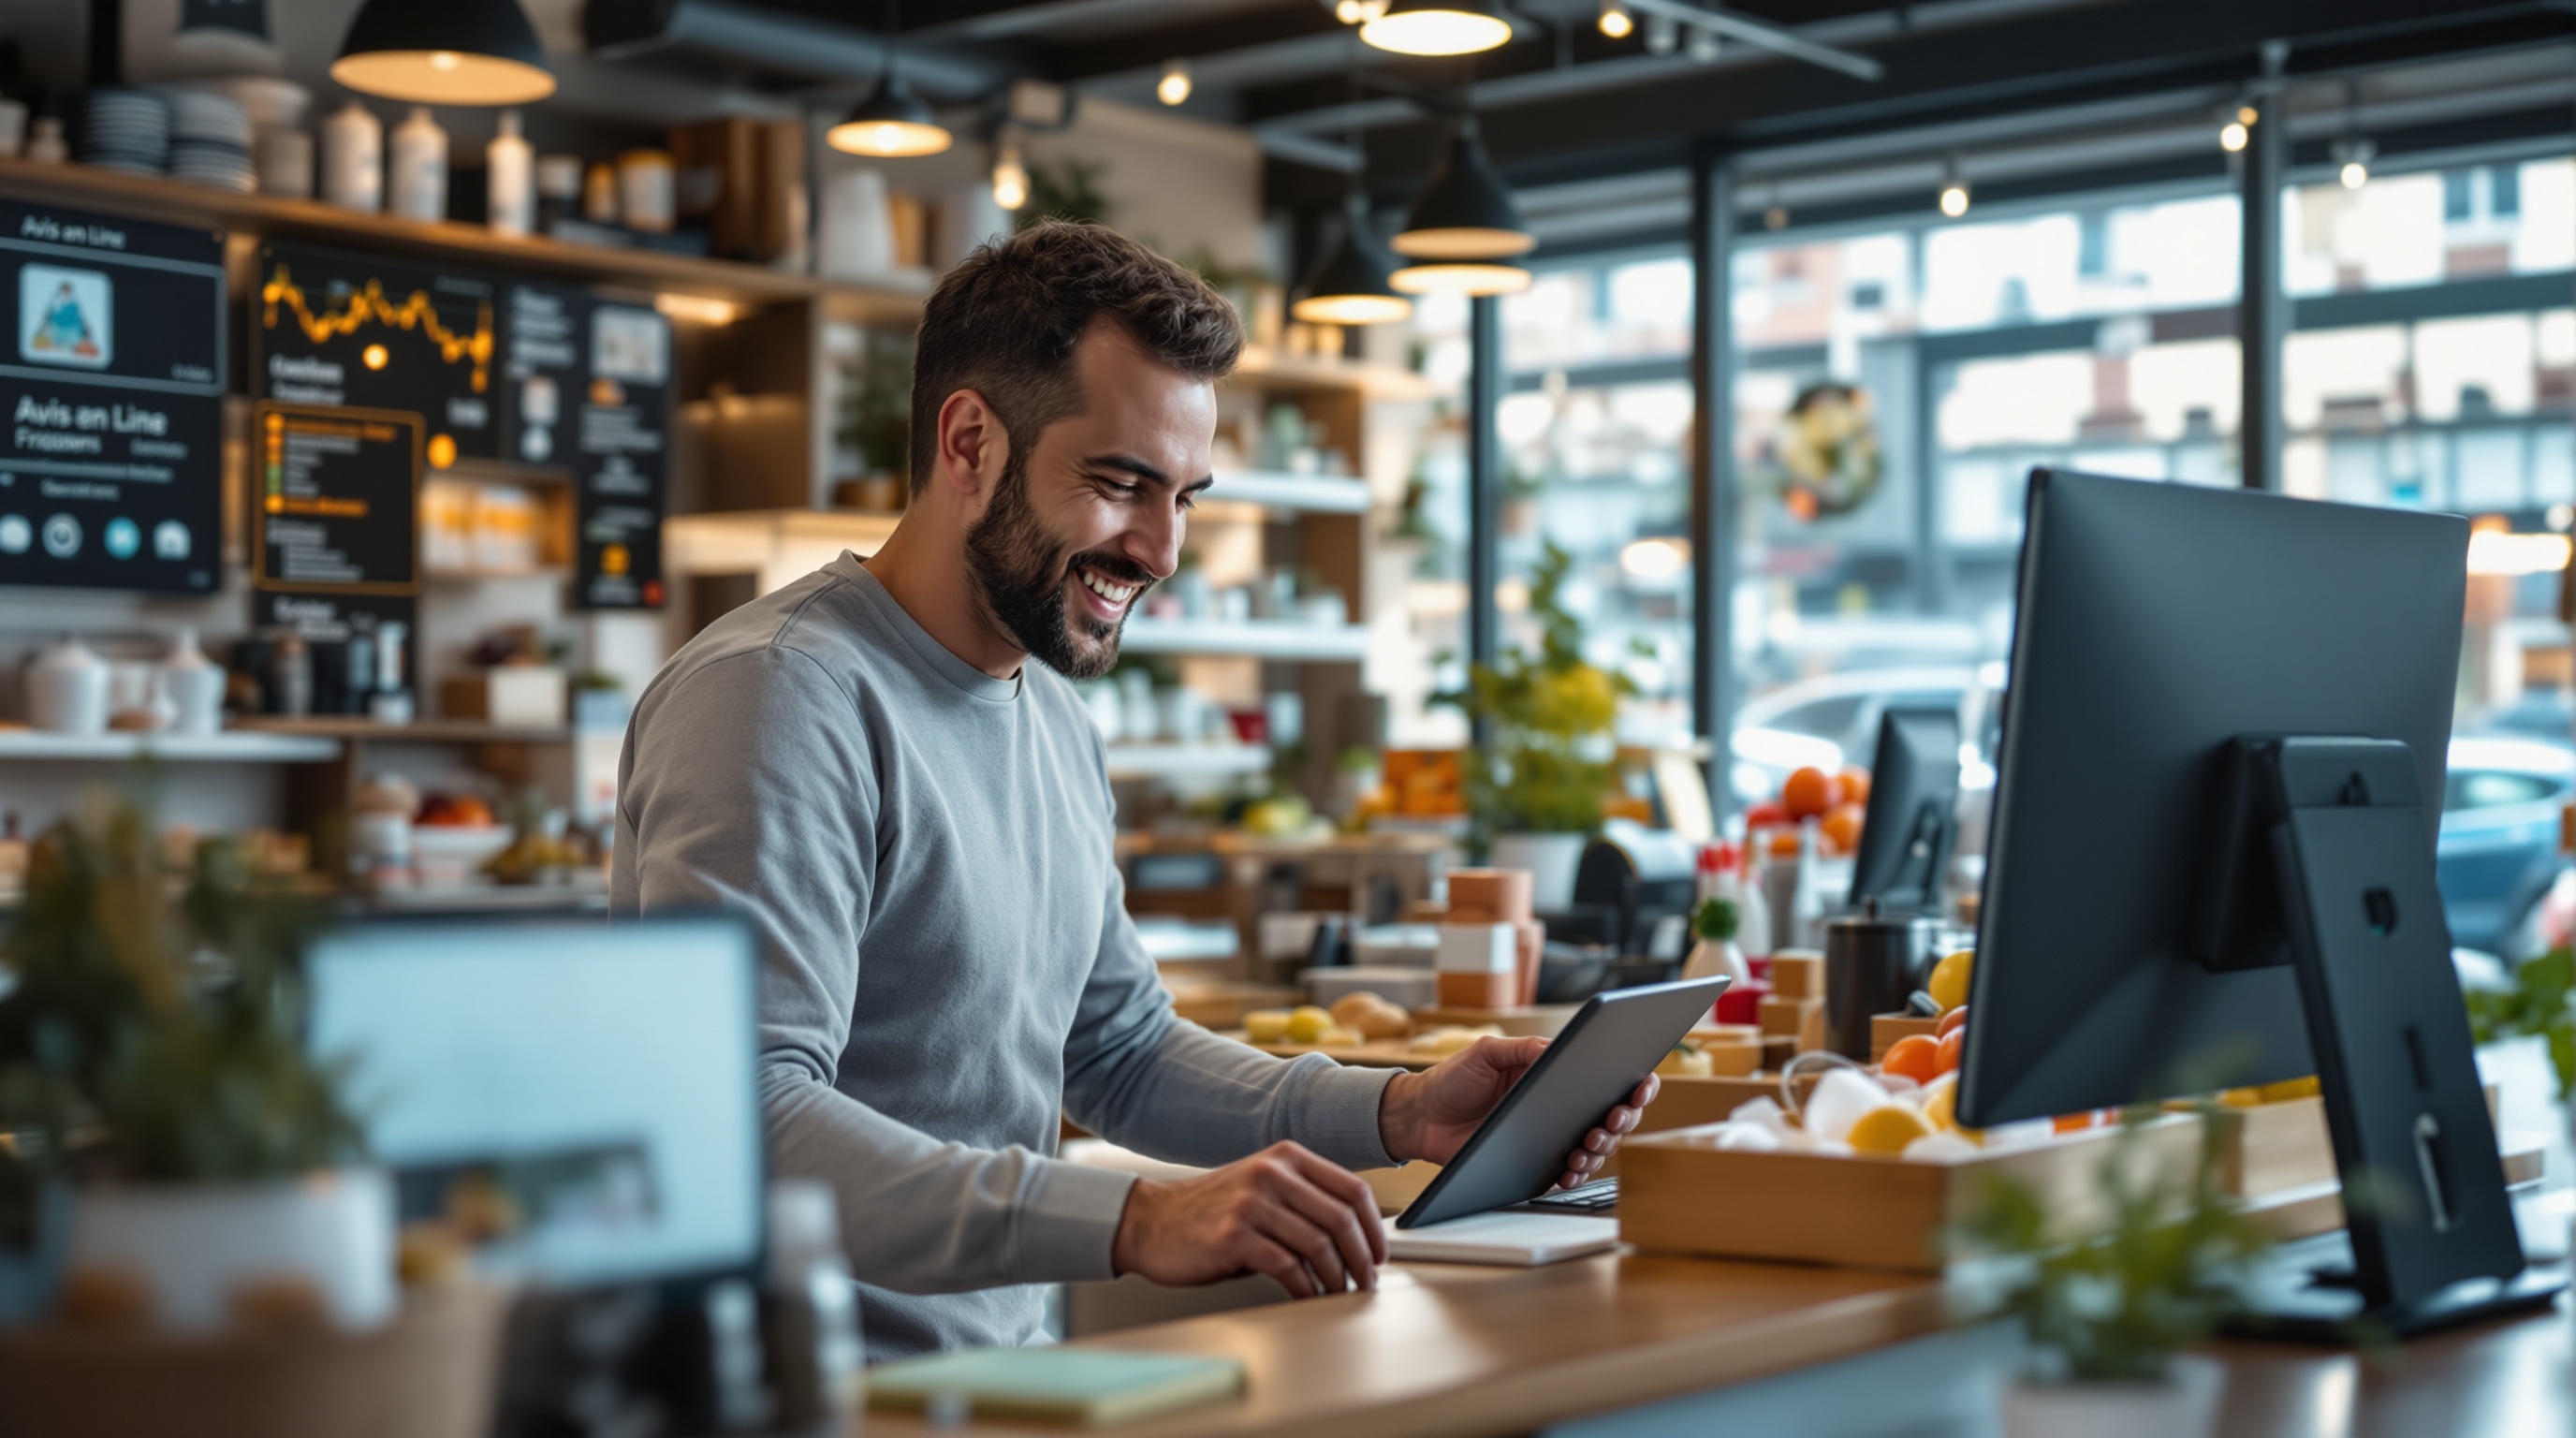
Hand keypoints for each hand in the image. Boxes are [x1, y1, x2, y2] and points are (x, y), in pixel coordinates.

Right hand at [1110, 1141, 1384, 1297]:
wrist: (1151, 1222)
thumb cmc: (1211, 1212)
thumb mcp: (1262, 1190)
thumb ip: (1303, 1202)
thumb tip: (1355, 1239)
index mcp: (1286, 1157)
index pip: (1352, 1188)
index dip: (1374, 1228)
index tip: (1379, 1254)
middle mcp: (1271, 1173)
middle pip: (1340, 1218)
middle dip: (1362, 1258)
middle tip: (1366, 1281)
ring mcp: (1251, 1203)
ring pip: (1318, 1245)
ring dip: (1337, 1277)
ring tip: (1339, 1292)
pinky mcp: (1234, 1236)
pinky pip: (1288, 1267)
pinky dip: (1306, 1288)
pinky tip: (1308, 1296)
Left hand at [1378, 1036, 1659, 1189]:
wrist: (1421, 1116)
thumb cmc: (1453, 1079)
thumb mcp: (1487, 1052)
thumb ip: (1525, 1049)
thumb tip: (1564, 1049)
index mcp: (1553, 1075)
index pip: (1603, 1077)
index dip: (1631, 1082)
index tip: (1643, 1082)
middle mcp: (1559, 1108)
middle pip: (1609, 1116)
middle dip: (1622, 1118)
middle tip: (1613, 1118)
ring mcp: (1549, 1137)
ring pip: (1594, 1148)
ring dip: (1601, 1148)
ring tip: (1588, 1144)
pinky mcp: (1535, 1164)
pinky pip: (1567, 1173)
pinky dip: (1576, 1174)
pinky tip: (1571, 1171)